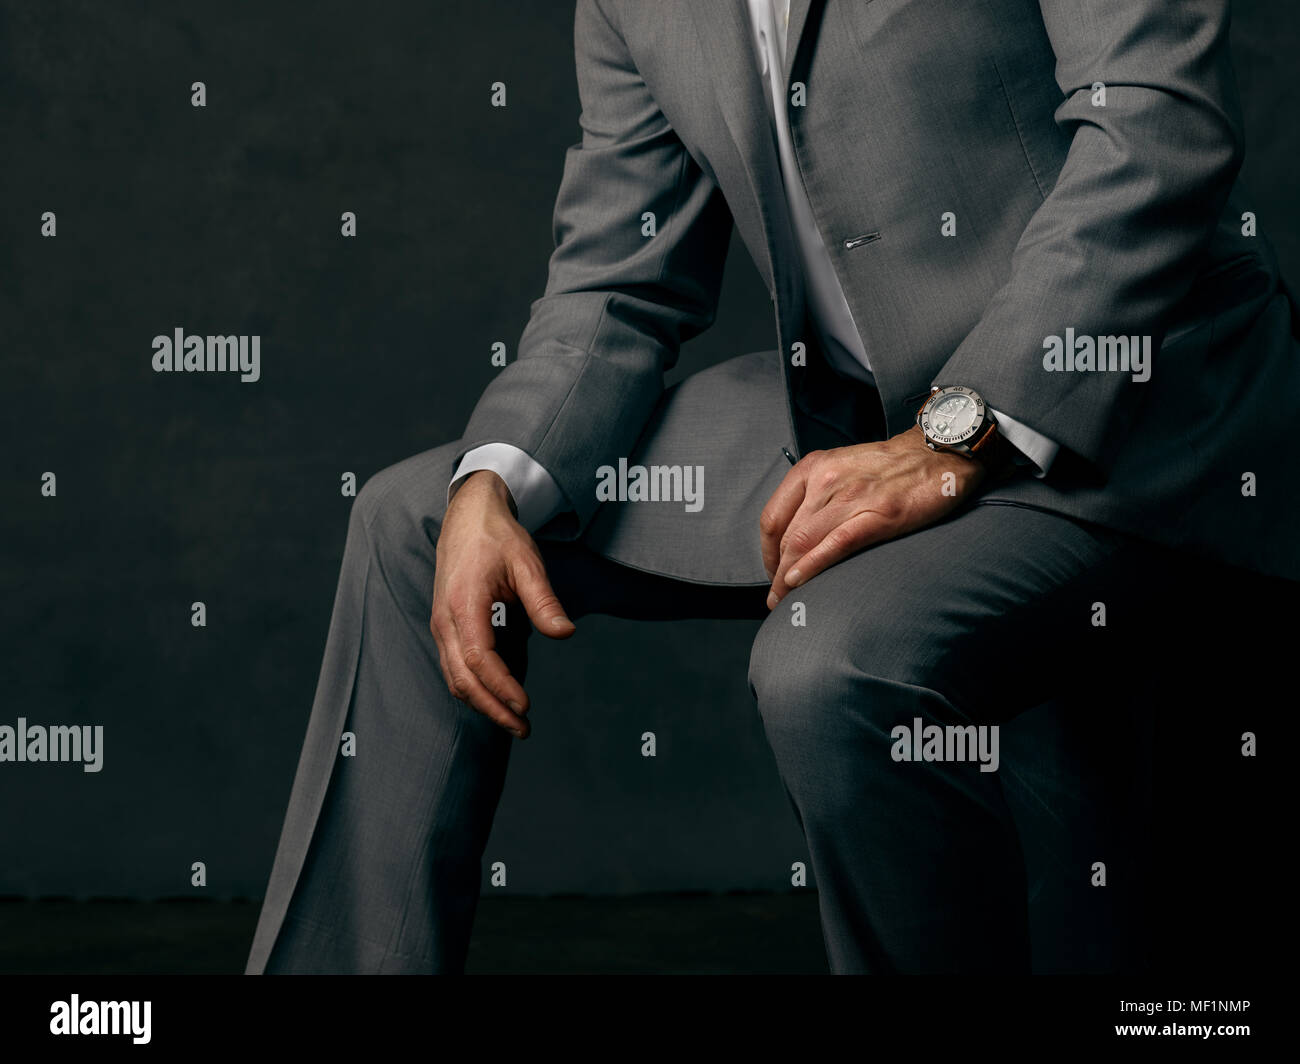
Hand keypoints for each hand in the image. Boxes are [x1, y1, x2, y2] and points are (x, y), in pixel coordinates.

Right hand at [431, 470, 574, 737]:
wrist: (467, 517)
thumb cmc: (497, 538)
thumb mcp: (527, 563)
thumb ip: (544, 600)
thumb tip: (565, 633)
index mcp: (464, 603)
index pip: (480, 659)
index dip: (502, 688)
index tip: (526, 705)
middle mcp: (445, 620)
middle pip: (463, 679)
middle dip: (493, 709)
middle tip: (523, 728)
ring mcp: (441, 626)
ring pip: (455, 678)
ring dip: (483, 704)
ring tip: (515, 721)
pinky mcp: (445, 628)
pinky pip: (454, 668)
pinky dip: (474, 688)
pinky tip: (498, 697)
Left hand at [759, 426, 986, 608]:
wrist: (936, 453)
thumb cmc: (889, 466)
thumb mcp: (840, 468)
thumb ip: (817, 495)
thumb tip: (796, 535)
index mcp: (812, 468)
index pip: (773, 517)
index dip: (766, 551)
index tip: (772, 571)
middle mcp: (825, 481)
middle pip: (786, 537)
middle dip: (776, 573)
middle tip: (776, 597)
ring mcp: (851, 497)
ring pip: (804, 543)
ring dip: (788, 579)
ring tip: (785, 601)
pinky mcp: (878, 515)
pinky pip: (835, 545)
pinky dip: (812, 567)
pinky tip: (799, 582)